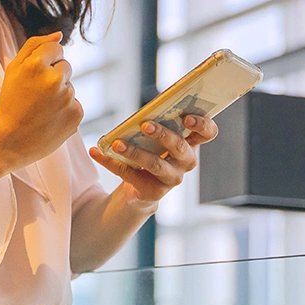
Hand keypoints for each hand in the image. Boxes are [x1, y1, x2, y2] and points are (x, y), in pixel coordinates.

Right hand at [0, 32, 83, 169]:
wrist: (10, 141)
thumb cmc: (10, 102)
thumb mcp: (13, 69)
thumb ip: (35, 45)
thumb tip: (60, 34)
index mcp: (37, 64)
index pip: (56, 48)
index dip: (44, 62)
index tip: (34, 76)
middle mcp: (55, 79)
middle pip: (66, 66)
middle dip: (54, 76)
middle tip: (36, 95)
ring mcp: (68, 98)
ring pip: (70, 86)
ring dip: (59, 94)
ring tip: (41, 109)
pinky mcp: (76, 115)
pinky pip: (75, 104)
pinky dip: (65, 110)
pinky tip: (50, 119)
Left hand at [87, 114, 218, 203]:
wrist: (140, 185)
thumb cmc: (150, 149)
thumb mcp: (155, 135)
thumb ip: (155, 121)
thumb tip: (141, 112)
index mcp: (191, 142)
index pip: (208, 133)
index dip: (202, 125)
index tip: (187, 118)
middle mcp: (186, 161)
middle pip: (180, 147)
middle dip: (163, 135)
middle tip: (145, 124)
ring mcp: (171, 178)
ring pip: (156, 165)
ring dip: (135, 152)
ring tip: (116, 143)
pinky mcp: (153, 192)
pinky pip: (130, 175)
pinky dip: (110, 162)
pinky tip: (96, 152)